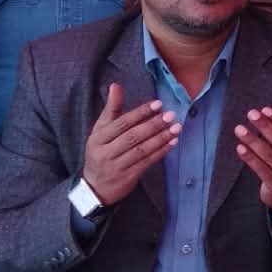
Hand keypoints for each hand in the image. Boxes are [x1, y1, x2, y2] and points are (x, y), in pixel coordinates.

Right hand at [81, 82, 179, 206]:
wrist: (95, 186)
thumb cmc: (101, 151)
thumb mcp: (101, 130)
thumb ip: (111, 109)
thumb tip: (115, 85)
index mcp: (97, 138)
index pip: (121, 123)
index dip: (140, 113)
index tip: (158, 104)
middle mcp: (105, 152)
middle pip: (132, 137)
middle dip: (153, 125)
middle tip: (171, 115)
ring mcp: (116, 166)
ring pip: (141, 150)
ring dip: (161, 138)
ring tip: (176, 127)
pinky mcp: (127, 177)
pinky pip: (147, 162)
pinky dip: (161, 151)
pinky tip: (173, 142)